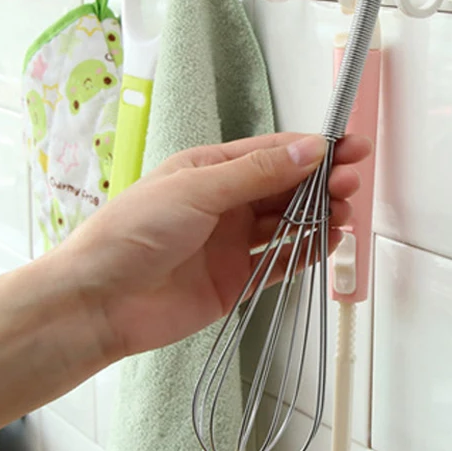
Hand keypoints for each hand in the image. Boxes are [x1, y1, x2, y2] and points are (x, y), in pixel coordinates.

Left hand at [59, 133, 370, 359]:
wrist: (99, 303)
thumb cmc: (133, 232)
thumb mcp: (197, 189)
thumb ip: (257, 173)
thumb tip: (308, 149)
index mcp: (210, 170)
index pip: (273, 154)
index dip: (313, 149)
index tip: (348, 147)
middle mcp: (224, 203)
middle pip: (285, 187)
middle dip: (322, 181)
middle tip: (352, 181)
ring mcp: (230, 242)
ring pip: (287, 222)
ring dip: (318, 215)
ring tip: (345, 211)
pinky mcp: (235, 279)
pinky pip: (279, 261)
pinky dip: (306, 251)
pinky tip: (328, 240)